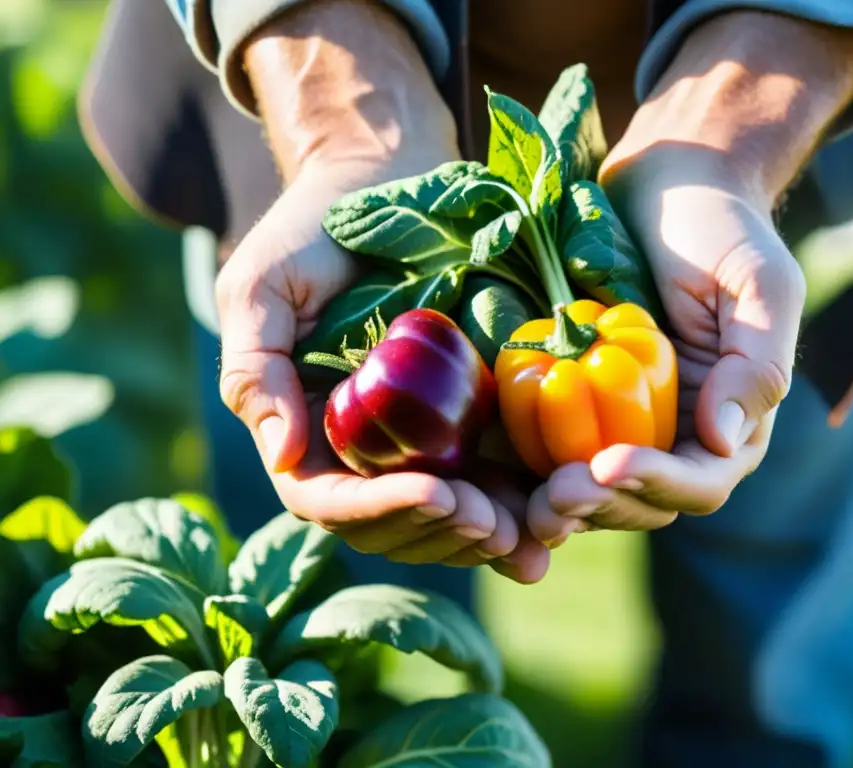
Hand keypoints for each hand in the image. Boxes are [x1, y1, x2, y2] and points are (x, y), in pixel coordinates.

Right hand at [214, 0, 549, 581]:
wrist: (383, 183)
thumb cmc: (311, 231)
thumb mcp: (263, 288)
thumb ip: (254, 369)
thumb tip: (283, 456)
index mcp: (304, 427)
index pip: (327, 498)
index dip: (377, 509)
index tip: (434, 493)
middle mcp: (357, 446)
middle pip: (389, 524)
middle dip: (439, 532)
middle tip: (491, 521)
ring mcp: (412, 439)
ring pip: (439, 519)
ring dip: (480, 537)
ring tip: (529, 532)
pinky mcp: (463, 422)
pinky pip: (486, 483)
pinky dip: (514, 511)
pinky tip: (548, 525)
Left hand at [527, 153, 800, 545]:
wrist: (670, 185)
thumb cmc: (721, 229)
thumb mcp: (759, 285)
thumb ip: (756, 365)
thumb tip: (723, 444)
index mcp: (733, 420)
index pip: (701, 479)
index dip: (657, 483)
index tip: (609, 464)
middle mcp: (681, 434)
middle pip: (645, 502)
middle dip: (603, 505)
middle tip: (555, 494)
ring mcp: (629, 423)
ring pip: (599, 493)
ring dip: (567, 506)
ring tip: (530, 500)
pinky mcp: (581, 407)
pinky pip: (557, 453)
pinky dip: (535, 471)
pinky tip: (505, 473)